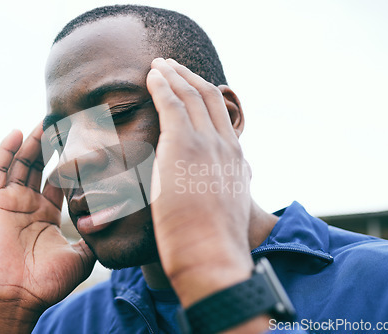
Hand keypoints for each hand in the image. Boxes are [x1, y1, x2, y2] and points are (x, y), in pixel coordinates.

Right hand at [0, 125, 94, 332]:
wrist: (14, 298)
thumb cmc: (47, 282)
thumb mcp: (80, 257)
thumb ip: (93, 237)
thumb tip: (111, 221)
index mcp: (48, 215)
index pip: (60, 181)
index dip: (71, 163)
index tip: (85, 144)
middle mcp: (29, 205)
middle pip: (40, 167)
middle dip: (52, 147)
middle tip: (66, 124)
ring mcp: (8, 202)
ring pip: (20, 164)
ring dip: (32, 143)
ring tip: (46, 122)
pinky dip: (5, 150)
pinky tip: (17, 132)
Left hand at [146, 58, 253, 306]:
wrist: (213, 256)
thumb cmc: (215, 244)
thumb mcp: (229, 211)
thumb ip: (227, 190)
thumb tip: (226, 185)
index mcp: (236, 160)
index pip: (221, 116)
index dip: (205, 96)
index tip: (191, 87)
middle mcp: (226, 145)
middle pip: (209, 98)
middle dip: (189, 78)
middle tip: (173, 67)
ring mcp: (207, 143)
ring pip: (191, 95)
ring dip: (173, 75)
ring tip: (159, 64)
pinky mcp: (184, 145)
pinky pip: (172, 104)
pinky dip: (162, 86)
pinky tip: (151, 76)